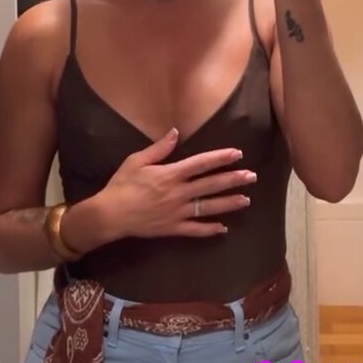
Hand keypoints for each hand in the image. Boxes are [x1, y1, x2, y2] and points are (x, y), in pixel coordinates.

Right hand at [100, 128, 256, 239]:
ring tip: (246, 200)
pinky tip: (223, 228)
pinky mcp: (173, 229)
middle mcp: (179, 193)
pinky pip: (195, 230)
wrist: (111, 215)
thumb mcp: (137, 160)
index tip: (237, 154)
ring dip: (228, 203)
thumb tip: (176, 132)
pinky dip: (210, 229)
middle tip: (252, 176)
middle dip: (233, 180)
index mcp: (171, 174)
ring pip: (208, 207)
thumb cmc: (122, 184)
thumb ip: (159, 148)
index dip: (220, 158)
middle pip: (211, 185)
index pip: (201, 164)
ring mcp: (178, 213)